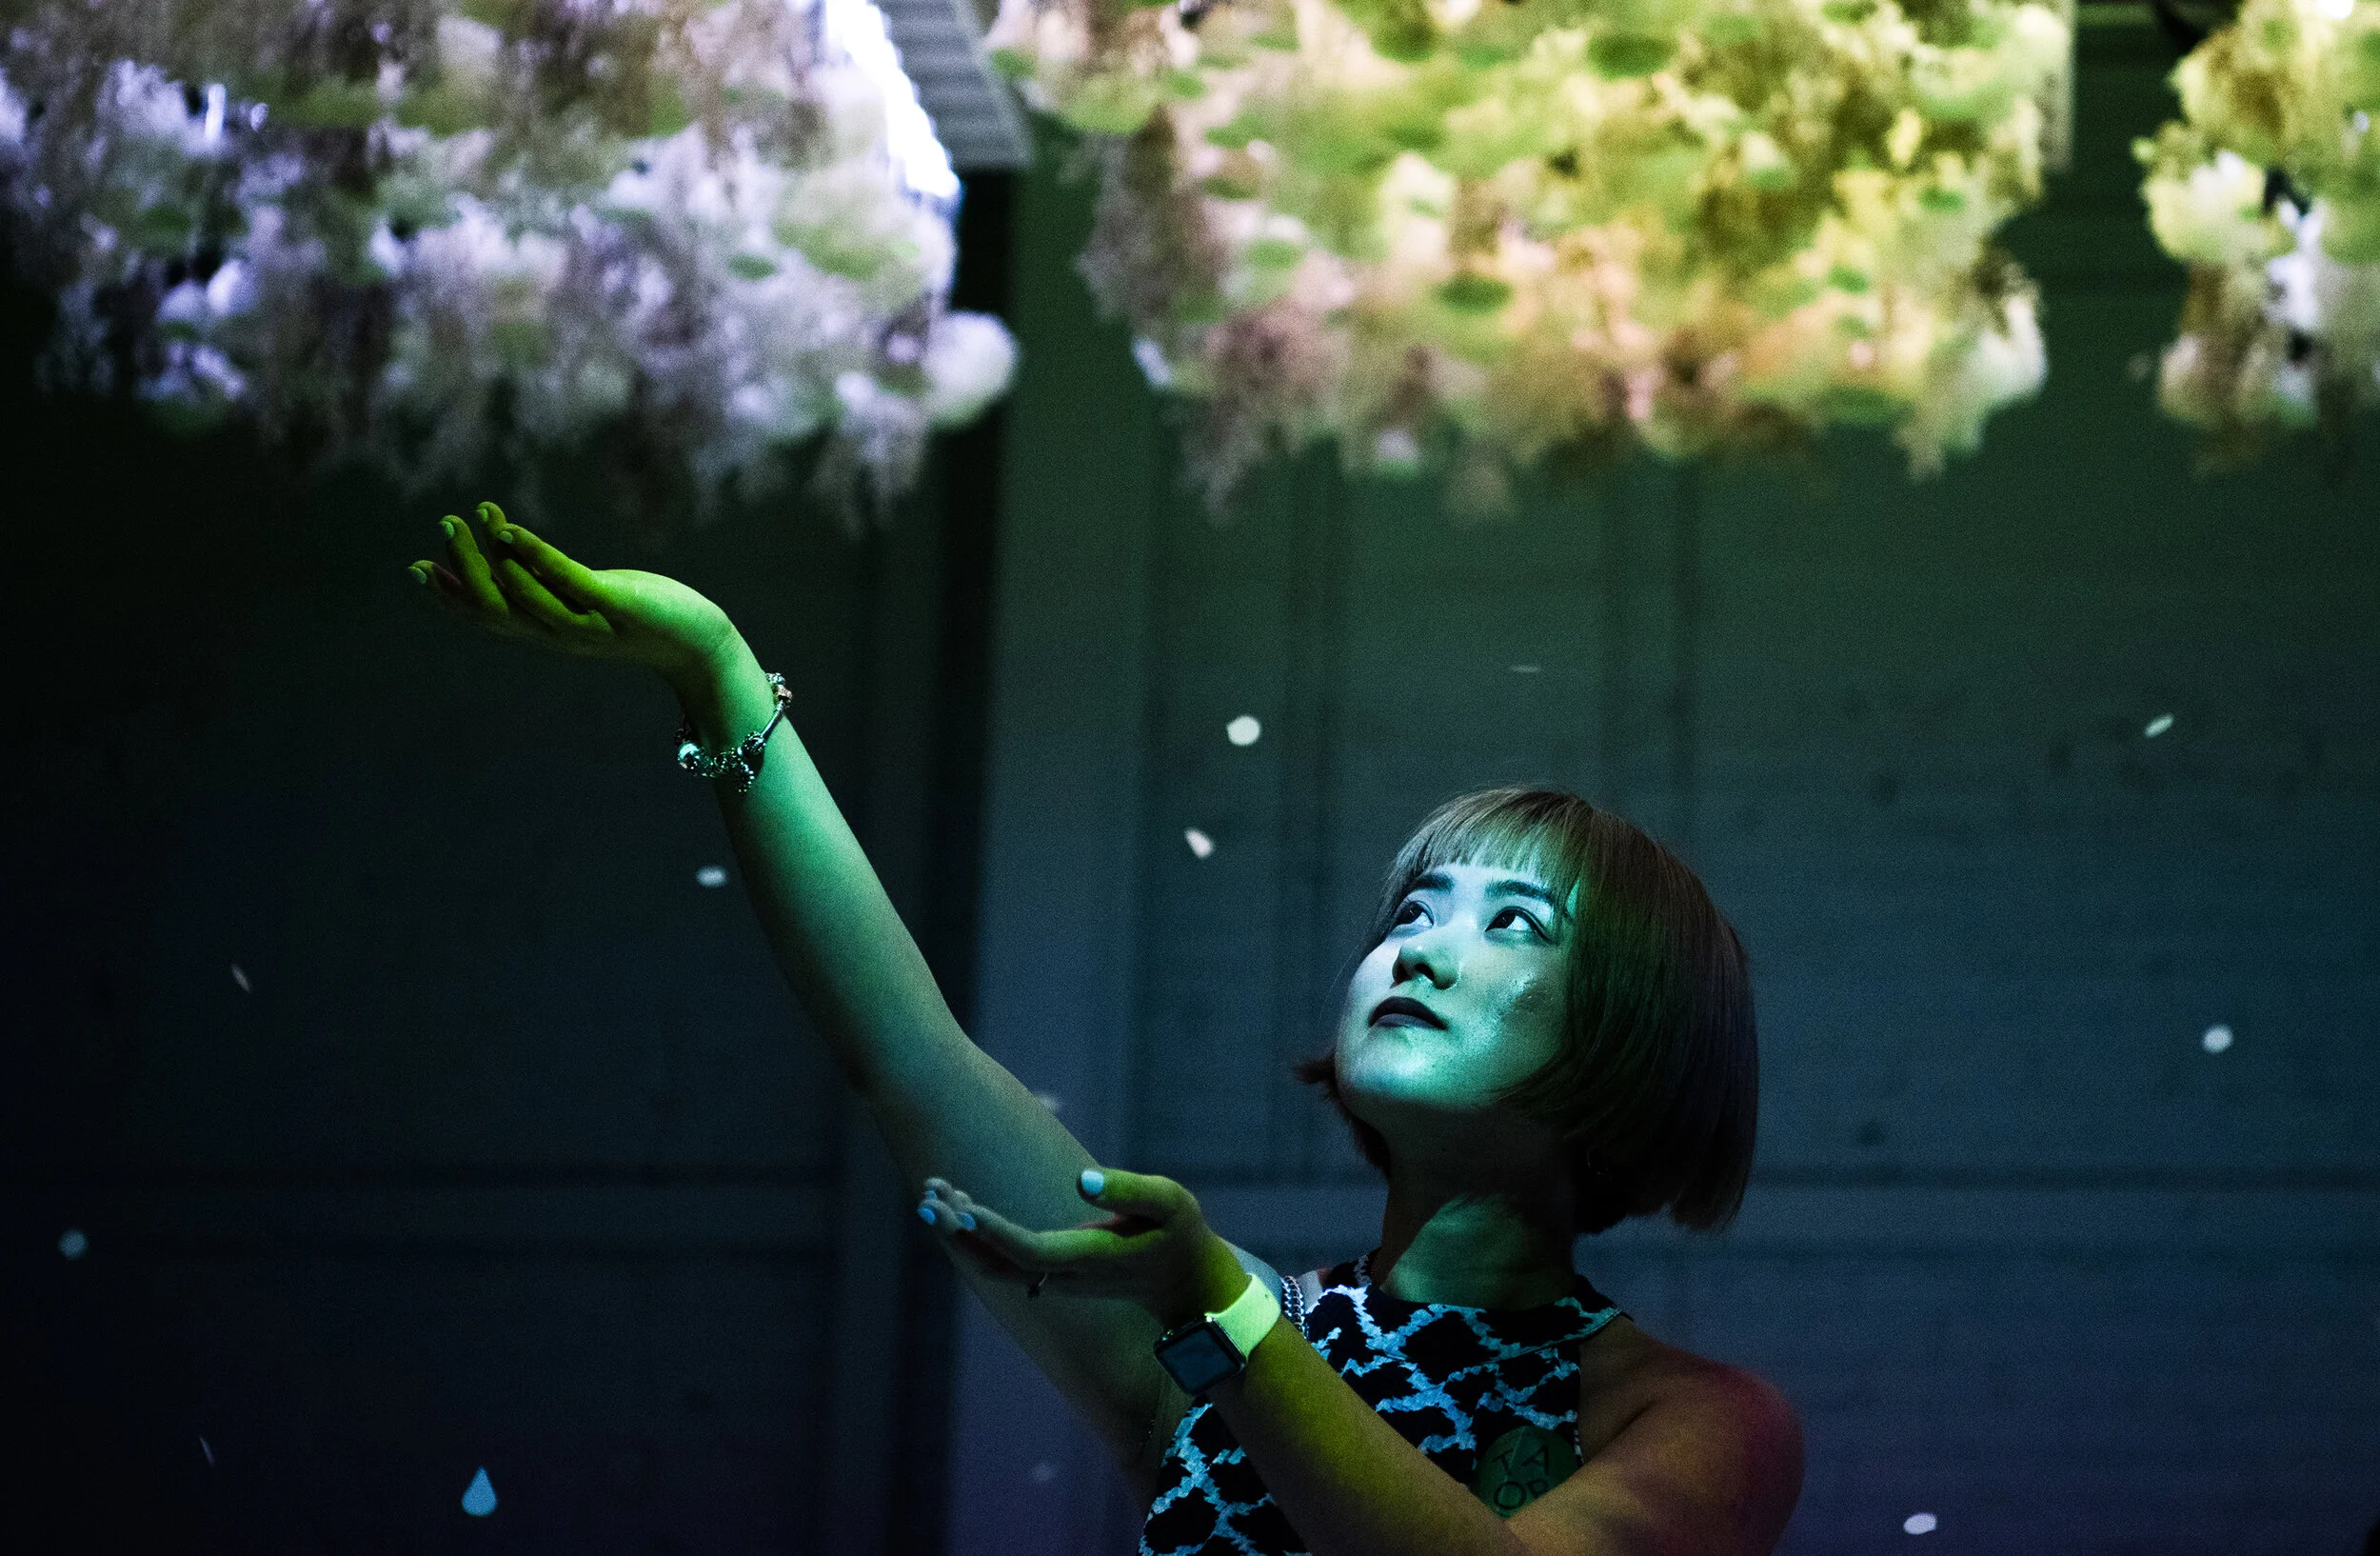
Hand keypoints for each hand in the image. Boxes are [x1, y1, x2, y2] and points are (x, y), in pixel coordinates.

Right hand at [408, 501, 734, 680]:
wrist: (700, 642)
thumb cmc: (643, 615)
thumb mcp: (587, 601)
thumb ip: (551, 589)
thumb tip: (516, 562)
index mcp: (548, 634)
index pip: (488, 619)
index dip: (451, 598)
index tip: (417, 568)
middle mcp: (559, 635)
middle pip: (497, 608)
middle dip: (464, 569)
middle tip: (444, 526)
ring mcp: (586, 623)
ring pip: (524, 595)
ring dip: (492, 557)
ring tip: (472, 516)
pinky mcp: (614, 606)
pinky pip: (566, 580)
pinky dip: (534, 556)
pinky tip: (510, 530)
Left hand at [917, 1168, 1249, 1328]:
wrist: (1188, 1286)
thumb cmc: (1182, 1236)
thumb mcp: (1171, 1203)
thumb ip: (1128, 1190)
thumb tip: (1081, 1179)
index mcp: (1091, 1258)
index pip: (1030, 1251)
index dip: (994, 1231)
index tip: (961, 1204)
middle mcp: (1066, 1275)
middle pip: (997, 1263)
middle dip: (959, 1231)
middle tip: (928, 1192)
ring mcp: (1056, 1278)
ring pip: (994, 1265)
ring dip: (960, 1233)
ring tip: (933, 1191)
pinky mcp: (1052, 1272)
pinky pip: (1002, 1260)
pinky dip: (976, 1236)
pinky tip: (959, 1203)